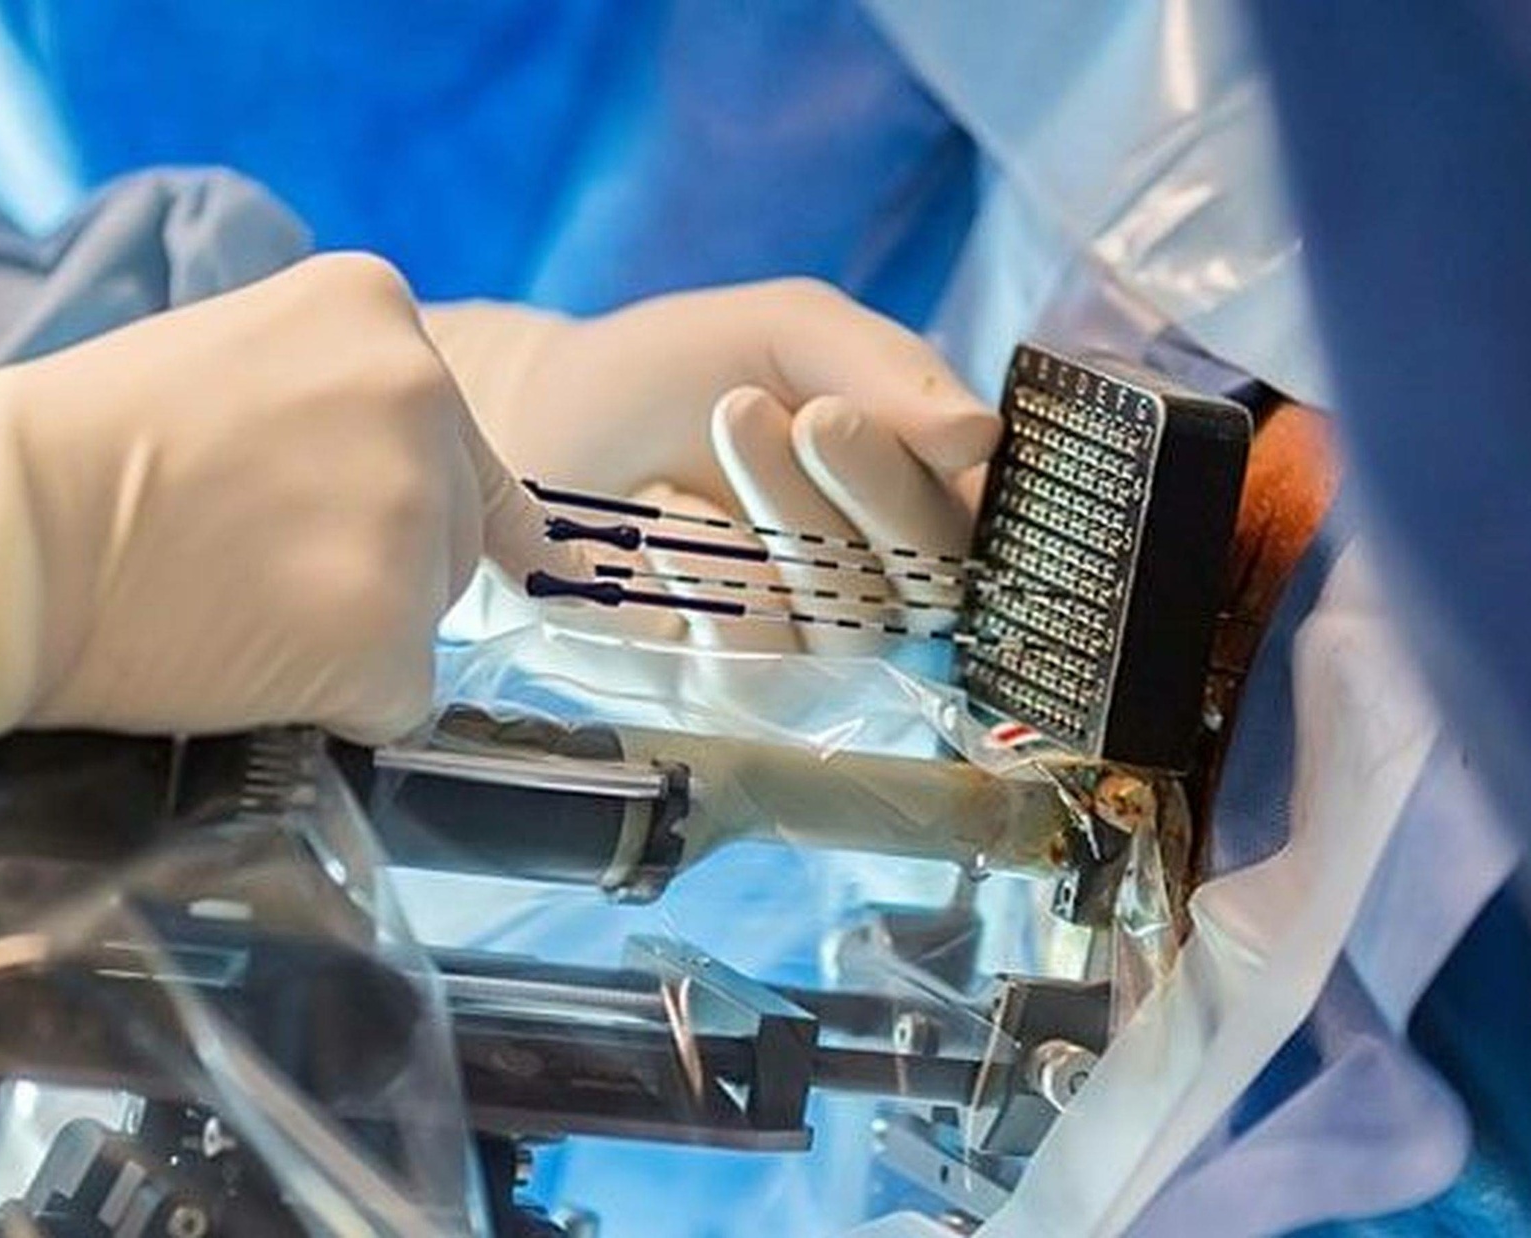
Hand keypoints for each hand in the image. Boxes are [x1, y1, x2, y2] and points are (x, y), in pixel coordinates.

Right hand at [0, 253, 574, 783]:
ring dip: (351, 636)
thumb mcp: (227, 360)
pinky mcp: (389, 634)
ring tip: (232, 612)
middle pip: (450, 527)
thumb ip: (325, 405)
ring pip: (428, 615)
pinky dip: (337, 708)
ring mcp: (410, 517)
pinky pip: (400, 699)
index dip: (379, 498)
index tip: (307, 521)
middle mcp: (420, 396)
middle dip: (370, 564)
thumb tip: (390, 491)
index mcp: (375, 312)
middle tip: (243, 567)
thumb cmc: (70, 450)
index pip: (444, 437)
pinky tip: (245, 669)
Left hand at [425, 280, 999, 651]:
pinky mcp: (739, 690)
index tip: (833, 413)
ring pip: (851, 624)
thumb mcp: (788, 333)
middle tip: (786, 416)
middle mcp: (889, 583)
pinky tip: (669, 532)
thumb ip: (887, 368)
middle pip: (929, 579)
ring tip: (723, 435)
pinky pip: (765, 671)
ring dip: (786, 528)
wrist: (549, 422)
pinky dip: (718, 595)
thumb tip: (982, 433)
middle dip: (862, 493)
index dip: (914, 482)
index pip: (975, 522)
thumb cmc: (682, 370)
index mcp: (925, 496)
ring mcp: (818, 646)